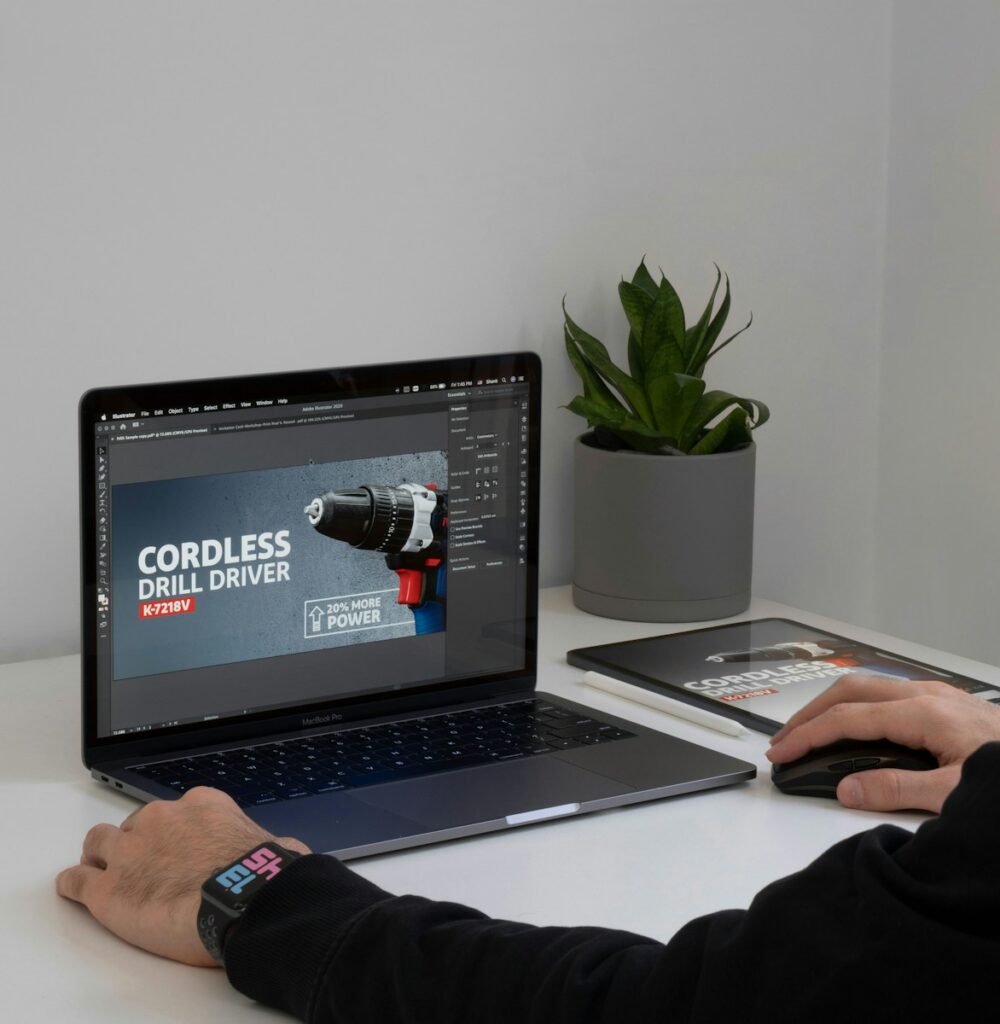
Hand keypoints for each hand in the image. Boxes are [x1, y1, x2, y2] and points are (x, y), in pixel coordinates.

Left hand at [56, 787, 310, 965]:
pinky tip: (74, 889)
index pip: (177, 811)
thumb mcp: (274, 844)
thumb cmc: (261, 876)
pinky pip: (76, 881)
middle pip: (134, 824)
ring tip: (100, 869)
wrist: (242, 902)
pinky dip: (74, 884)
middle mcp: (160, 819)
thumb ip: (264, 842)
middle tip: (144, 866)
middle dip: (138, 843)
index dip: (174, 832)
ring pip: (98, 843)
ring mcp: (129, 852)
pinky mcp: (107, 890)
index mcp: (200, 805)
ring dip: (100, 856)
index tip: (177, 846)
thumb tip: (284, 850)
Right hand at [765, 673, 999, 812]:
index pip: (847, 718)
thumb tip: (848, 789)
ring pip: (865, 687)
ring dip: (830, 707)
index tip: (782, 752)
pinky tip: (854, 725)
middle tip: (783, 740)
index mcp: (924, 714)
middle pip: (848, 690)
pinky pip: (885, 693)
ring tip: (808, 732)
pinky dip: (855, 706)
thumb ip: (897, 790)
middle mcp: (926, 696)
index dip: (808, 735)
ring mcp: (936, 696)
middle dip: (808, 714)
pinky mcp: (945, 703)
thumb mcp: (956, 794)